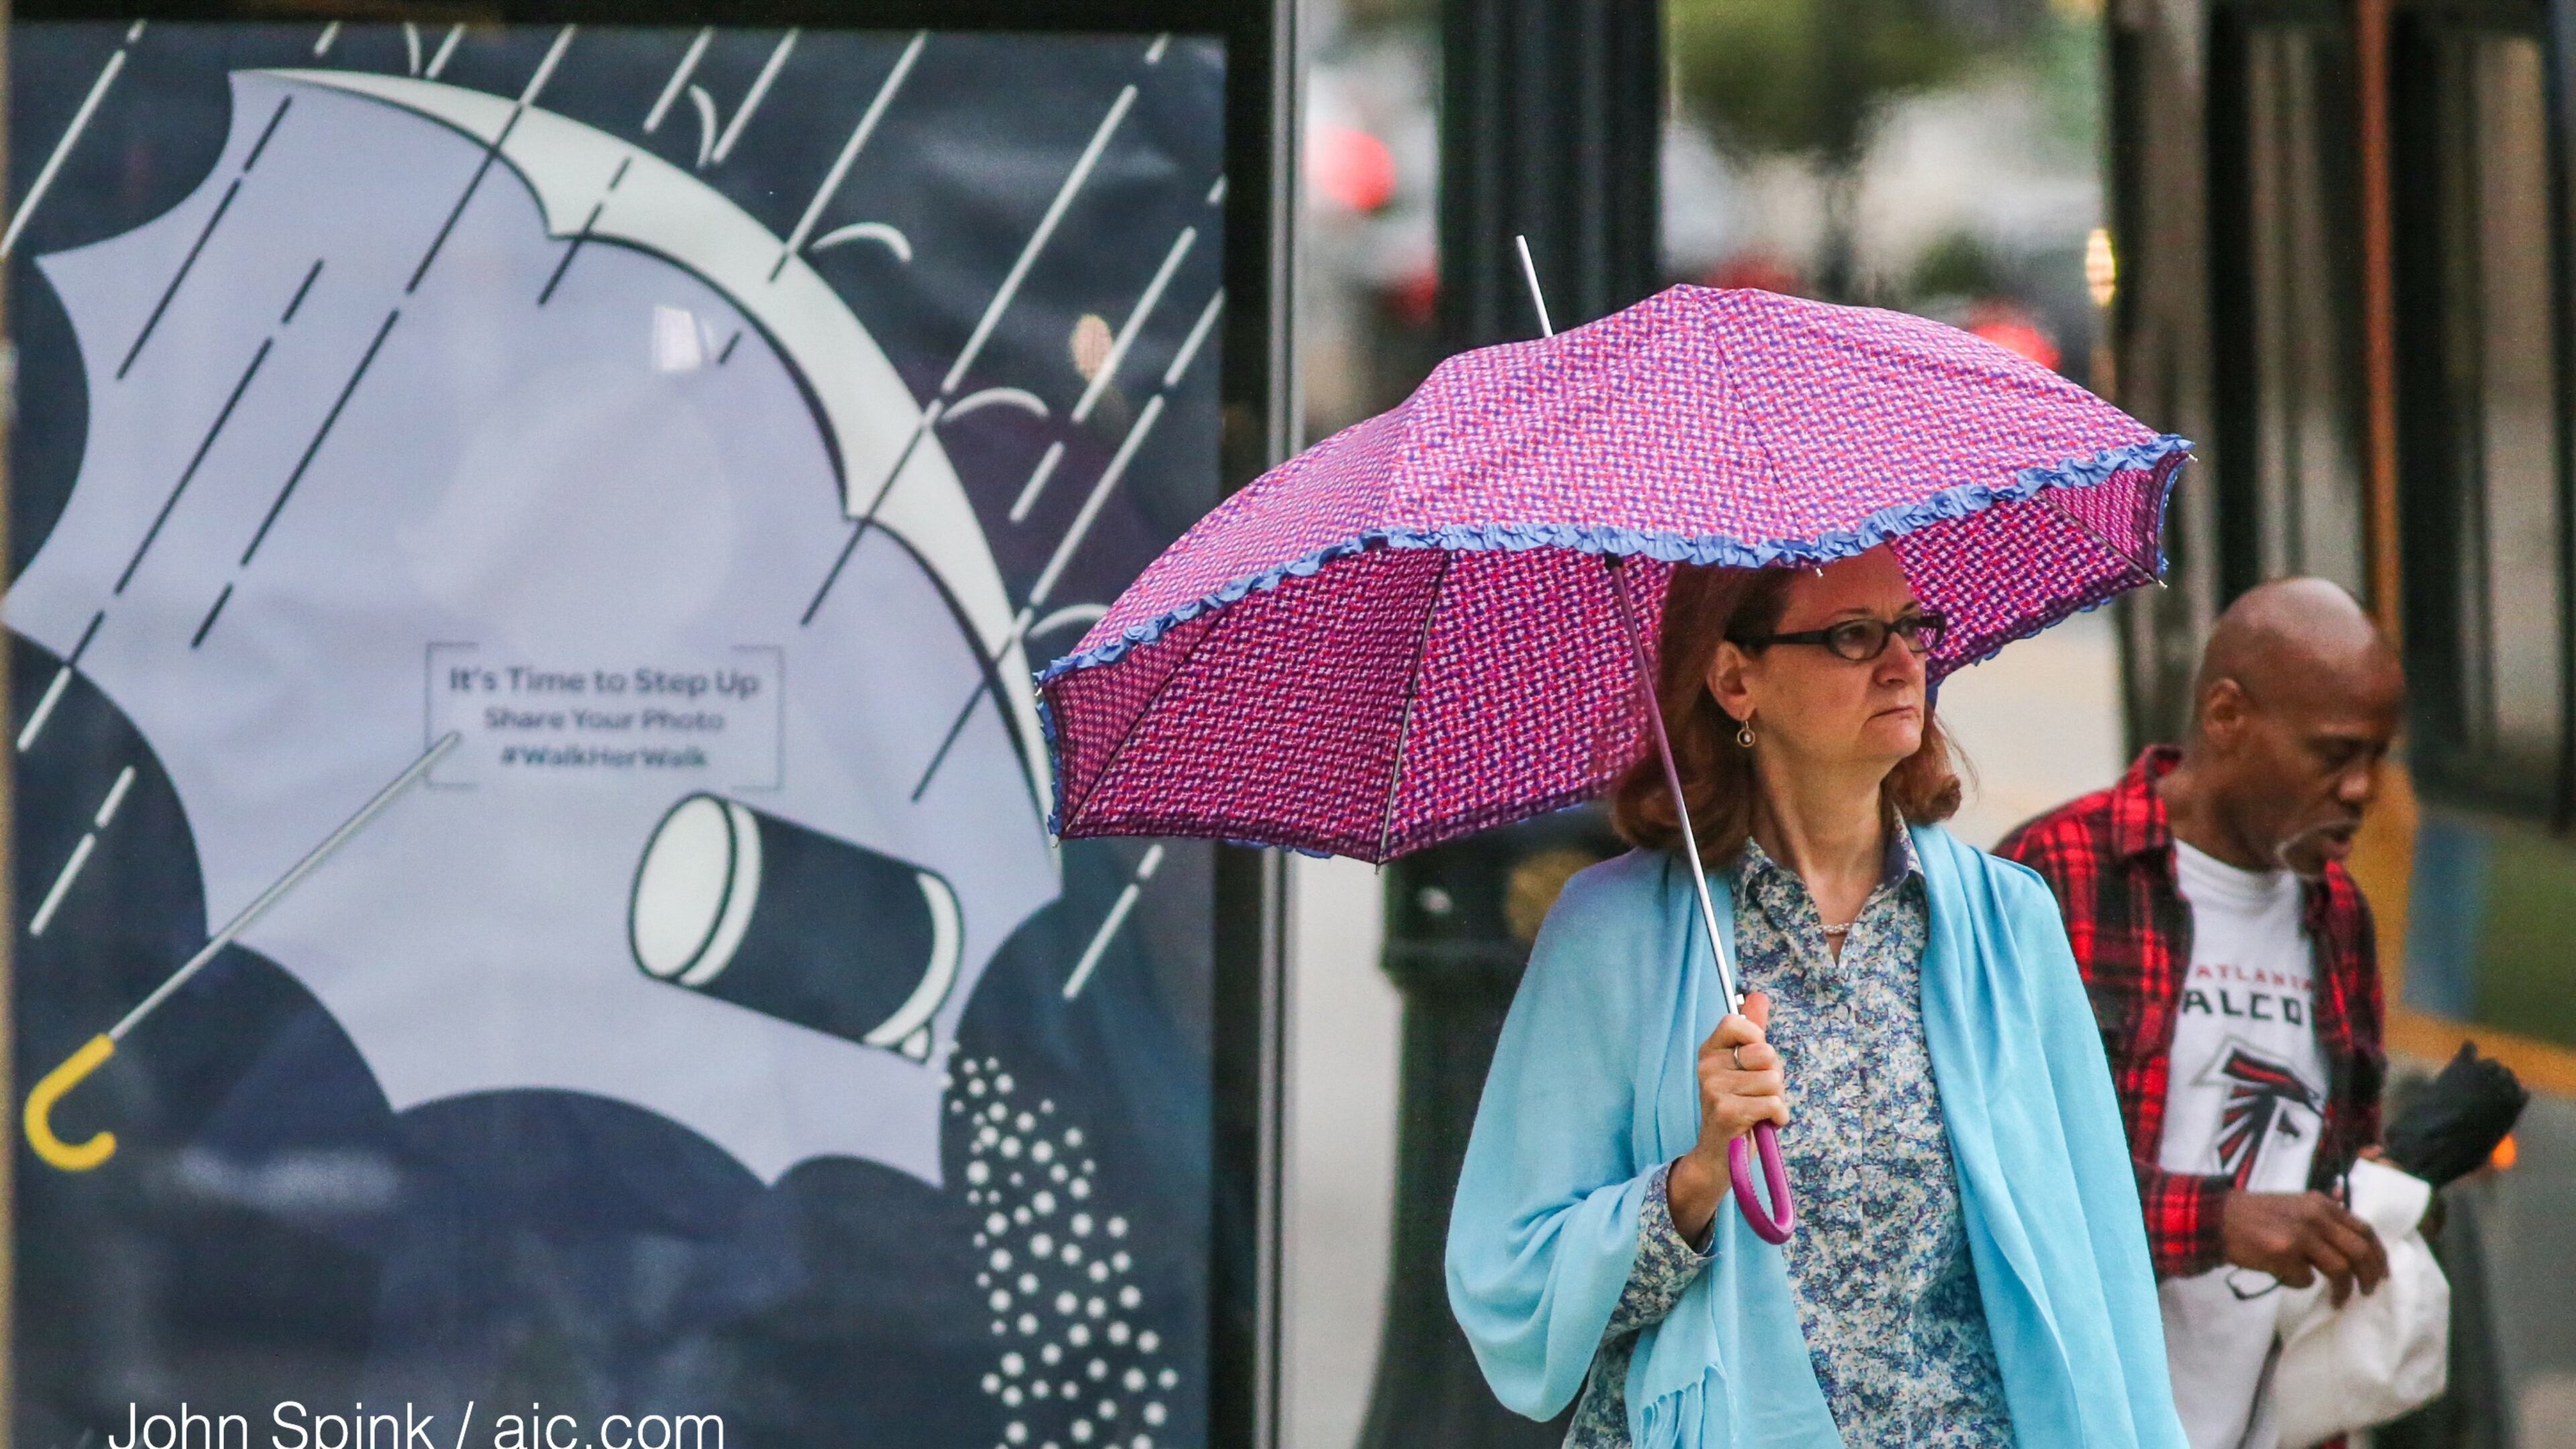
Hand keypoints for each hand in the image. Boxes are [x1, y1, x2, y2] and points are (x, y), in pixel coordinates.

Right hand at [1667, 993, 1785, 1242]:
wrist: (1720, 1158)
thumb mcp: (1744, 1068)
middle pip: (1764, 1052)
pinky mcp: (1727, 1113)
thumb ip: (1752, 1031)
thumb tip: (1757, 996)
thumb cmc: (1737, 1108)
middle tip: (1759, 1093)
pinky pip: (1773, 1103)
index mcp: (1710, 1052)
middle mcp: (1707, 1068)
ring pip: (1772, 1080)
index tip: (1753, 1060)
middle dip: (1774, 1075)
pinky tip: (1765, 1125)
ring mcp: (1714, 1090)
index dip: (1756, 1038)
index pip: (1736, 1022)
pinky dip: (1779, 1117)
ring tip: (1760, 1111)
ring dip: (1777, 1099)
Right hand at [2220, 1189, 2388, 1305]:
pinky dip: (2300, 1283)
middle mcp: (2315, 1216)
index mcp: (2321, 1203)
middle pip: (2359, 1251)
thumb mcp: (2295, 1206)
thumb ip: (2322, 1219)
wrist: (2217, 1218)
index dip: (2379, 1254)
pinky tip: (2287, 1278)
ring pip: (2340, 1269)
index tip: (2383, 1273)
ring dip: (2343, 1290)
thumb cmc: (2255, 1215)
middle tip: (2369, 1291)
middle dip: (2370, 1276)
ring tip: (2339, 1300)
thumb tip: (2352, 1244)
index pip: (2364, 1229)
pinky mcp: (2284, 1253)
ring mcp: (2301, 1234)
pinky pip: (2305, 1279)